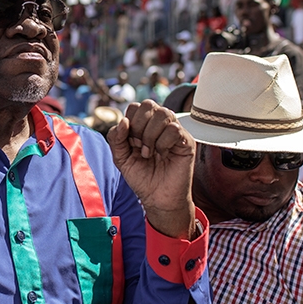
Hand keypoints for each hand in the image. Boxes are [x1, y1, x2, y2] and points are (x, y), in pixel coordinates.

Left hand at [107, 100, 195, 237]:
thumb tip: (123, 121)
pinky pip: (174, 128)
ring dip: (150, 135)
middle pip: (148, 104)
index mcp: (144, 125)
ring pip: (163, 113)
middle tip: (139, 146)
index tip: (130, 143)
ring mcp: (175, 131)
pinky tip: (163, 154)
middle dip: (139, 126)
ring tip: (149, 153)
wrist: (157, 198)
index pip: (135, 106)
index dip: (129, 122)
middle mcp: (160, 125)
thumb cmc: (142, 178)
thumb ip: (116, 138)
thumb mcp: (121, 158)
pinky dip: (163, 142)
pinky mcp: (187, 141)